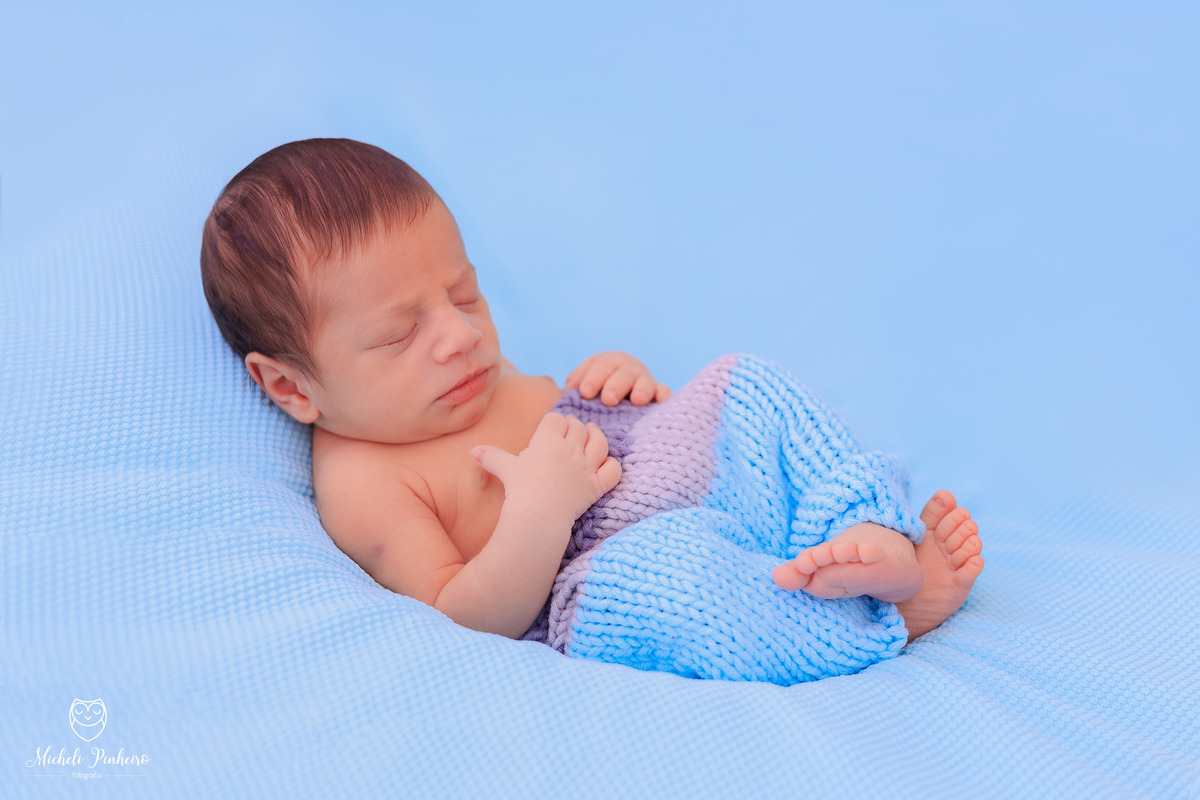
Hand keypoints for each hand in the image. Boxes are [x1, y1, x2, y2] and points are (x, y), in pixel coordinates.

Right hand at [470, 413, 621, 527]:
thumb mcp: (504, 469)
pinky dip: (612, 465)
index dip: (554, 421)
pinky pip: (613, 470)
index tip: (551, 425)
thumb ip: (491, 456)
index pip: (556, 419)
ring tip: (592, 434)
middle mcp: (571, 449)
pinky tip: (606, 465)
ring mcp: (587, 467)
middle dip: (574, 426)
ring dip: (597, 436)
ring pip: (600, 442)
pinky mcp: (597, 486)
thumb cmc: (520, 490)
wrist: (537, 516)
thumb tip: (472, 451)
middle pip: (578, 427)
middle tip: (570, 429)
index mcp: (549, 439)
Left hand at [565, 351, 670, 406]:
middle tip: (608, 399)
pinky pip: (664, 391)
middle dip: (615, 386)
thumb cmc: (595, 392)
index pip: (600, 367)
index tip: (584, 392)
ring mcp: (644, 380)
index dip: (592, 378)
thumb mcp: (583, 385)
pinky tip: (661, 401)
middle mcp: (626, 369)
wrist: (619, 393)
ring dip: (641, 389)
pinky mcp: (658, 393)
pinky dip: (664, 394)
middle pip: (622, 374)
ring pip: (644, 382)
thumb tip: (558, 390)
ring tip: (637, 400)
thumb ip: (574, 387)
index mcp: (606, 364)